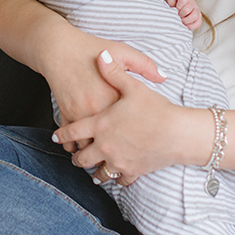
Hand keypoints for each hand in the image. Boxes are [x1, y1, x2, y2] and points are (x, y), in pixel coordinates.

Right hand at [47, 41, 164, 155]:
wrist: (59, 49)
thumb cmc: (91, 49)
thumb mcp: (123, 52)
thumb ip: (145, 66)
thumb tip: (164, 77)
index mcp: (114, 96)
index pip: (131, 124)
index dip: (138, 134)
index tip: (143, 140)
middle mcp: (96, 109)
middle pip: (109, 140)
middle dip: (116, 151)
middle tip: (124, 155)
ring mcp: (79, 114)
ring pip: (87, 144)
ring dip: (93, 151)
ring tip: (101, 156)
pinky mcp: (65, 114)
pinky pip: (69, 138)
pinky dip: (72, 146)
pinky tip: (80, 146)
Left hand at [53, 50, 192, 184]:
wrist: (178, 133)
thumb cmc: (156, 108)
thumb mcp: (133, 86)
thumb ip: (114, 71)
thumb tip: (101, 55)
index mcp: (100, 125)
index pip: (72, 132)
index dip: (62, 135)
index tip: (56, 138)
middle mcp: (105, 146)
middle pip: (82, 158)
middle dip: (76, 158)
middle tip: (75, 156)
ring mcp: (118, 161)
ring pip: (98, 173)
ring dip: (93, 171)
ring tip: (92, 170)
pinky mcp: (133, 171)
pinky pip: (119, 180)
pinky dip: (116, 179)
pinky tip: (116, 175)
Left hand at [165, 0, 201, 30]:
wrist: (175, 6)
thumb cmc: (172, 2)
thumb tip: (172, 4)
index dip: (178, 6)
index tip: (175, 9)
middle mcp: (192, 2)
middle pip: (188, 9)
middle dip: (180, 14)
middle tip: (177, 16)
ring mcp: (196, 10)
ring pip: (195, 16)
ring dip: (186, 20)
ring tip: (181, 21)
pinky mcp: (198, 17)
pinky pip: (198, 22)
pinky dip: (192, 26)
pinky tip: (185, 26)